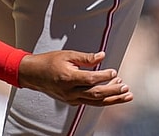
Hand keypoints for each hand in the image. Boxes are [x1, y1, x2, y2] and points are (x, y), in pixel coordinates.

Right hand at [17, 51, 132, 106]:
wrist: (33, 74)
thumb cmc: (49, 62)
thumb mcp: (67, 55)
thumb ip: (86, 57)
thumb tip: (102, 56)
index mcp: (68, 78)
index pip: (91, 79)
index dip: (105, 76)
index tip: (114, 72)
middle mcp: (69, 91)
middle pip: (96, 94)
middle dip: (114, 91)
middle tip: (126, 87)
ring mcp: (70, 99)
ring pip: (95, 102)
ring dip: (113, 99)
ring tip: (126, 95)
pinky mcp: (71, 102)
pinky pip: (90, 103)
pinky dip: (102, 100)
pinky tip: (111, 96)